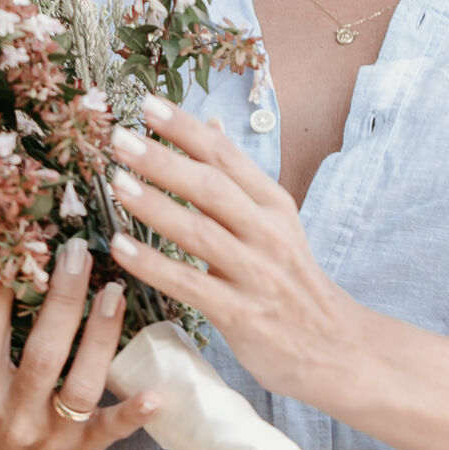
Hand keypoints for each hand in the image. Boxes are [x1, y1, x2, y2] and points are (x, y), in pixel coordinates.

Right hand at [0, 234, 160, 449]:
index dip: (1, 286)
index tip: (17, 242)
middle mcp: (12, 417)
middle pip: (42, 352)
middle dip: (62, 299)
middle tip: (80, 249)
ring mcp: (51, 437)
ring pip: (81, 383)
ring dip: (102, 335)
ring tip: (116, 287)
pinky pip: (112, 432)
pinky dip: (135, 413)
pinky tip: (159, 391)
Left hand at [105, 96, 350, 402]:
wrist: (332, 346)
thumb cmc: (291, 277)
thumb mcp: (274, 219)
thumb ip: (239, 175)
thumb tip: (211, 122)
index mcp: (273, 203)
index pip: (225, 154)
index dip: (185, 127)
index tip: (146, 102)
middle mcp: (267, 232)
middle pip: (210, 187)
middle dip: (163, 160)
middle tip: (119, 138)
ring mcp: (255, 273)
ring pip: (199, 232)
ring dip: (154, 206)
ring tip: (116, 183)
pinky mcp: (241, 314)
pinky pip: (190, 285)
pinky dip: (153, 266)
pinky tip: (121, 249)